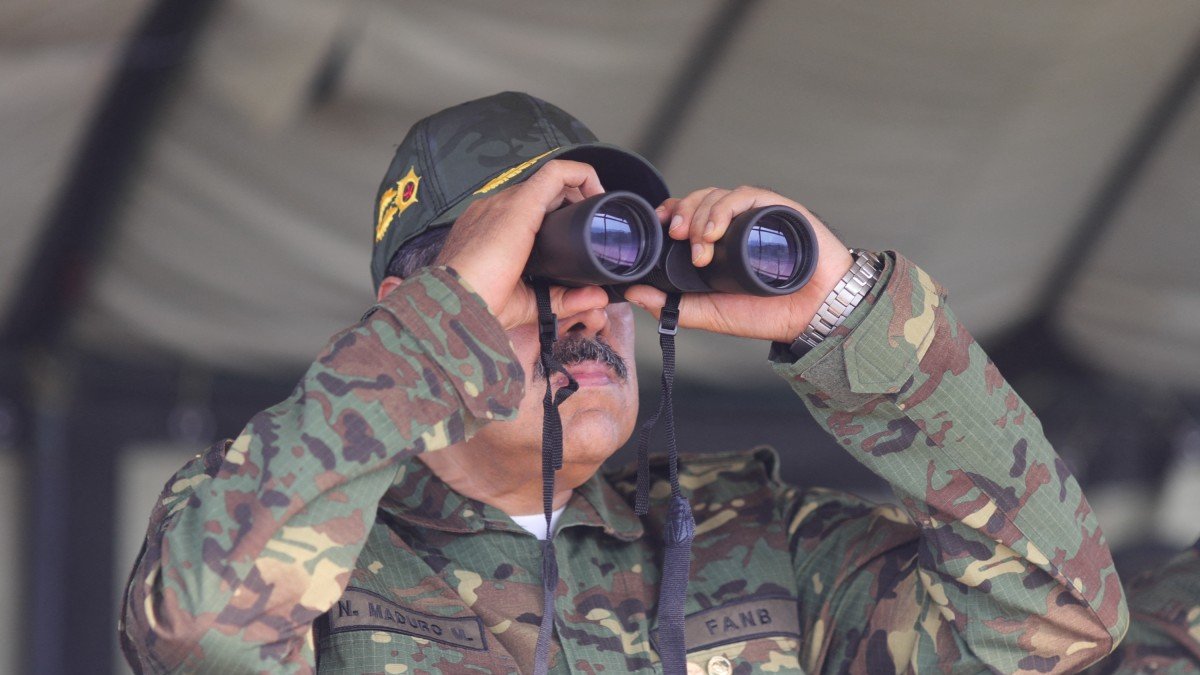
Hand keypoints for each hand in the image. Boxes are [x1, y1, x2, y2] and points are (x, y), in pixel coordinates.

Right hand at [433, 160, 611, 329]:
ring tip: (599, 206)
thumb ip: (562, 299)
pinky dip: (580, 174)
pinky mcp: (520, 203)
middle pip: (540, 194)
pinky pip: (556, 173)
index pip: (525, 211)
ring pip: (550, 181)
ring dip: (578, 188)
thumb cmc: (478, 305)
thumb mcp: (528, 303)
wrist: (453, 300)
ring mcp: (505, 202)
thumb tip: (596, 297)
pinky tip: (598, 191)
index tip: (576, 233)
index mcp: (488, 230)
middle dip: (571, 202)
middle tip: (594, 222)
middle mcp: (494, 209)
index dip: (554, 216)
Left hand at [624, 186, 853, 342]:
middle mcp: (735, 225)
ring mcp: (756, 216)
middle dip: (682, 215)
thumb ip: (673, 306)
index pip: (687, 214)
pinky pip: (746, 196)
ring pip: (718, 195)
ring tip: (700, 246)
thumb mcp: (710, 314)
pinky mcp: (778, 209)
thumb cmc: (768, 313)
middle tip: (677, 238)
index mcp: (719, 243)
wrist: (814, 317)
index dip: (670, 214)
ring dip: (701, 215)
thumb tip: (634, 293)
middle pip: (698, 200)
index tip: (659, 228)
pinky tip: (716, 233)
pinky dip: (725, 210)